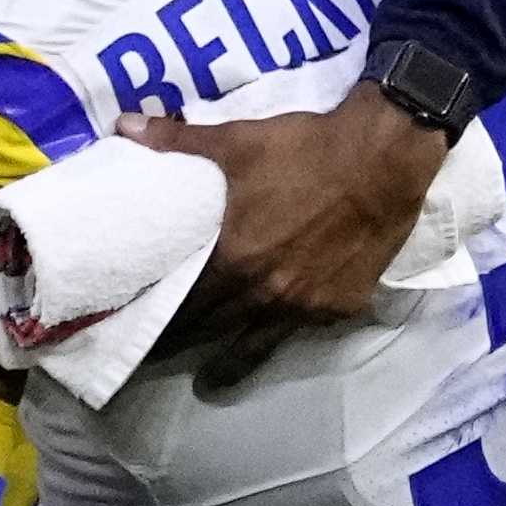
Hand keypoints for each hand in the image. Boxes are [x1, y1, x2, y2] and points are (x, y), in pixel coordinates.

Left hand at [122, 83, 449, 340]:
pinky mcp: (341, 306)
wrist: (384, 158)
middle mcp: (264, 292)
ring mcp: (305, 306)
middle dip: (182, 345)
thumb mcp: (237, 141)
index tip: (134, 333)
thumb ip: (178, 142)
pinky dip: (287, 332)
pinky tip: (276, 335)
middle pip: (211, 330)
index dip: (156, 322)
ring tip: (209, 379)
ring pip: (256, 346)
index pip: (181, 304)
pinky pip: (306, 329)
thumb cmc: (304, 149)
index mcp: (232, 257)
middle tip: (158, 356)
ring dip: (229, 363)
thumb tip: (122, 125)